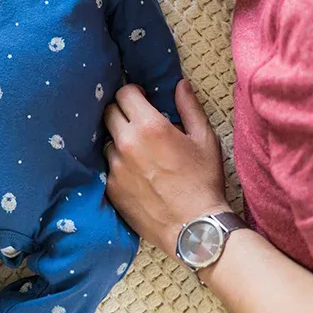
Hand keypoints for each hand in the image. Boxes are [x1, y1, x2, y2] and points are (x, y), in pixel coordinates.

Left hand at [103, 80, 228, 249]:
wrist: (194, 227)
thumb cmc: (204, 181)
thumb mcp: (205, 139)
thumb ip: (190, 107)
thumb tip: (180, 85)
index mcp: (150, 126)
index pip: (124, 94)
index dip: (133, 93)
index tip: (141, 99)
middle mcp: (127, 143)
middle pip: (109, 113)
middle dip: (122, 112)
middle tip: (137, 121)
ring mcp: (116, 166)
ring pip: (107, 140)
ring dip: (119, 139)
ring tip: (138, 150)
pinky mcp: (111, 188)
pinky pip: (108, 166)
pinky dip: (119, 164)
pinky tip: (136, 172)